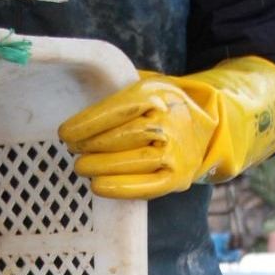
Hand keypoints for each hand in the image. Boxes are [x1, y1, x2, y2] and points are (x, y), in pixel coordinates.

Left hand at [58, 57, 274, 200]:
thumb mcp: (146, 86)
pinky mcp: (177, 178)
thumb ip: (118, 93)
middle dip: (89, 146)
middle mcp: (167, 123)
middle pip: (120, 137)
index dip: (86, 124)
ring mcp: (174, 153)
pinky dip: (119, 188)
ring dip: (99, 166)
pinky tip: (99, 186)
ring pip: (130, 162)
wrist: (208, 127)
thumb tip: (78, 101)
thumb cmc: (164, 106)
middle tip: (73, 151)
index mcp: (156, 96)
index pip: (116, 110)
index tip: (66, 133)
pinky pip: (145, 187)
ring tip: (81, 167)